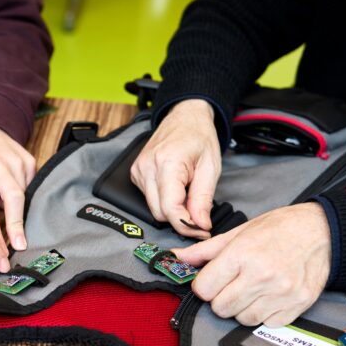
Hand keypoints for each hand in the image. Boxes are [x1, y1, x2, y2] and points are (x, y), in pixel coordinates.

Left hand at [0, 122, 35, 250]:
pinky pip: (29, 185)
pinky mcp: (29, 160)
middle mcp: (0, 166)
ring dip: (16, 210)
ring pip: (23, 195)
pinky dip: (22, 195)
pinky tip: (10, 196)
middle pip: (15, 200)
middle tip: (20, 247)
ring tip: (8, 220)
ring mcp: (17, 162)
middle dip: (17, 226)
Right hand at [131, 99, 220, 238]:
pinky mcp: (135, 173)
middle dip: (181, 218)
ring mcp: (138, 170)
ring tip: (187, 192)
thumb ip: (203, 200)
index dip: (187, 225)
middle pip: (160, 213)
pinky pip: (149, 199)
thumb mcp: (211, 168)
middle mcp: (147, 167)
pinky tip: (175, 186)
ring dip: (172, 209)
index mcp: (167, 163)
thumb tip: (200, 225)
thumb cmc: (199, 137)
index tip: (202, 229)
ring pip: (153, 208)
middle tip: (199, 213)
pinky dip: (164, 199)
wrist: (185, 116)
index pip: (171, 209)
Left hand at [173, 203, 331, 326]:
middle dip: (220, 298)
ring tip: (252, 289)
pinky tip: (268, 296)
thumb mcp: (240, 232)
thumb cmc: (280, 228)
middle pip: (220, 308)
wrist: (322, 231)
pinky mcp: (296, 305)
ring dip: (241, 308)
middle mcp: (261, 276)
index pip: (203, 289)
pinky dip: (263, 314)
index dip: (204, 286)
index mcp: (242, 255)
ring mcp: (280, 293)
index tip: (212, 280)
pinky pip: (266, 324)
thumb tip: (178, 258)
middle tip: (232, 285)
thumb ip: (206, 250)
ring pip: (242, 319)